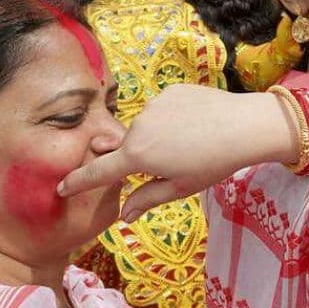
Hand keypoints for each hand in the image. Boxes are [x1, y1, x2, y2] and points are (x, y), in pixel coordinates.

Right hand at [56, 85, 294, 221]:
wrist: (245, 126)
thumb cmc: (214, 163)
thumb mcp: (180, 187)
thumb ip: (147, 198)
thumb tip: (123, 216)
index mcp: (137, 156)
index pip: (100, 171)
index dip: (80, 181)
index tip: (63, 187)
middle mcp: (138, 127)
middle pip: (129, 147)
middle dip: (141, 157)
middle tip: (176, 162)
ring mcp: (153, 105)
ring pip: (147, 127)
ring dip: (158, 137)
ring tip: (192, 142)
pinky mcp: (171, 91)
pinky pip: (164, 109)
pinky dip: (173, 119)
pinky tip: (197, 124)